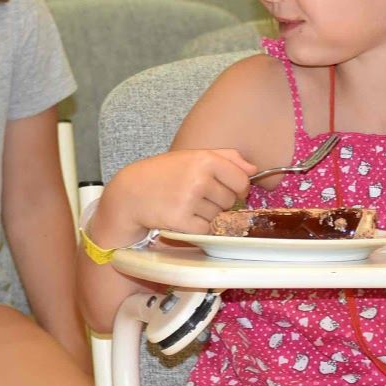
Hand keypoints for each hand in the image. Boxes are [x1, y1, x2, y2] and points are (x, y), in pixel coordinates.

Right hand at [100, 149, 255, 239]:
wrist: (131, 192)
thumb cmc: (164, 173)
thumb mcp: (192, 156)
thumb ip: (227, 157)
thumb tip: (253, 170)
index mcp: (205, 159)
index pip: (242, 180)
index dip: (238, 187)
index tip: (227, 188)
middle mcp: (199, 178)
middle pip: (231, 200)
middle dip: (219, 201)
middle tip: (197, 195)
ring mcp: (190, 200)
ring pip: (218, 216)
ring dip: (207, 214)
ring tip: (186, 204)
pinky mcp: (181, 220)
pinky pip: (205, 229)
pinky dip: (197, 227)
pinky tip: (183, 216)